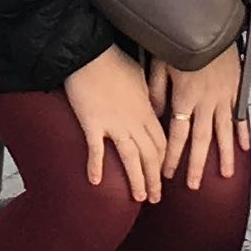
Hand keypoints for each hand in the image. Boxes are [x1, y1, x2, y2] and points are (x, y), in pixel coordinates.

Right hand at [64, 46, 169, 202]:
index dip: (162, 162)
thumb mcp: (139, 77)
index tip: (161, 176)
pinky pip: (96, 150)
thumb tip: (150, 107)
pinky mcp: (92, 123)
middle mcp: (134, 120)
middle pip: (149, 155)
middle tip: (155, 198)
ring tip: (139, 198)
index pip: (160, 142)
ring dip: (137, 180)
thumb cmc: (113, 60)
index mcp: (146, 109)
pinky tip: (96, 182)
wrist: (88, 52)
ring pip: (131, 158)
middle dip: (154, 179)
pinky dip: (96, 166)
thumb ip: (147, 96)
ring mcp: (113, 123)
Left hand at [147, 49, 249, 191]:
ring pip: (223, 132)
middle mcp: (205, 103)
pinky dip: (243, 132)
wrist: (210, 23)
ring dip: (223, 155)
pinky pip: (240, 115)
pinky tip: (245, 148)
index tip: (167, 174)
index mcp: (184, 98)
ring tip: (225, 174)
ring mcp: (223, 97)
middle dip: (196, 165)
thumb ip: (156, 90)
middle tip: (194, 186)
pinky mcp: (236, 89)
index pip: (176, 134)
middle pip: (200, 140)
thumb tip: (153, 113)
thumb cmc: (180, 41)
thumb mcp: (160, 64)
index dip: (172, 156)